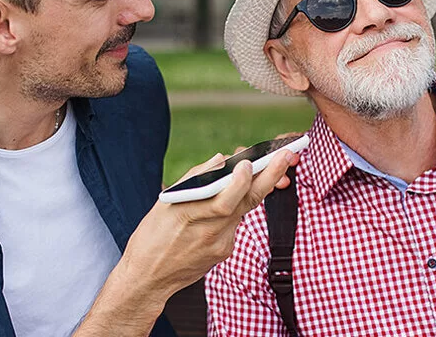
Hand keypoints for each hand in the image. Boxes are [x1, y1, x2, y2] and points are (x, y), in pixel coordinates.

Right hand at [76, 149, 298, 335]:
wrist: (148, 279)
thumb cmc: (151, 237)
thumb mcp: (164, 204)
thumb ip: (194, 180)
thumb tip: (220, 160)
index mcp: (189, 215)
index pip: (224, 199)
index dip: (239, 181)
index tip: (248, 162)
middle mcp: (210, 232)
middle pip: (246, 202)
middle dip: (270, 177)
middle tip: (286, 156)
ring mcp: (221, 245)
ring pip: (244, 210)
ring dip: (257, 187)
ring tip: (273, 166)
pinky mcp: (225, 252)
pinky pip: (235, 223)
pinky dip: (237, 207)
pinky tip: (234, 198)